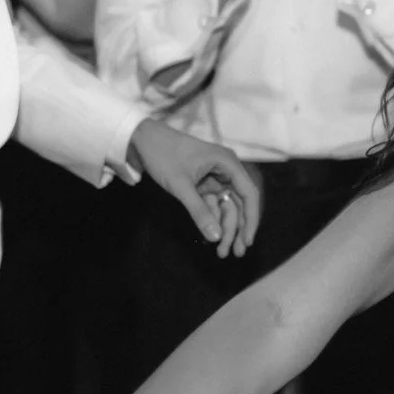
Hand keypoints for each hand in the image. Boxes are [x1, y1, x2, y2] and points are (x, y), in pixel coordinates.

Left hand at [129, 119, 260, 256]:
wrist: (142, 140)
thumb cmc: (163, 156)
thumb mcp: (181, 186)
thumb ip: (199, 211)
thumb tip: (216, 237)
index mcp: (227, 163)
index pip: (249, 194)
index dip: (251, 219)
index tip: (248, 241)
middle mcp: (226, 169)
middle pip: (240, 203)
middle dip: (238, 229)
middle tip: (236, 253)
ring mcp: (215, 177)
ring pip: (227, 207)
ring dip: (225, 228)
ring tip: (222, 252)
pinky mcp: (203, 183)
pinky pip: (213, 204)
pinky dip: (212, 220)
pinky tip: (210, 237)